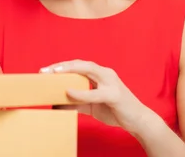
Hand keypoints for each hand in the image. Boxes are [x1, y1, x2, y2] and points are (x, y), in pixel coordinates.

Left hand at [40, 60, 156, 135]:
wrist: (139, 121)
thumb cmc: (116, 111)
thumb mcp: (93, 106)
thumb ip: (78, 103)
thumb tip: (57, 105)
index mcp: (101, 74)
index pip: (78, 65)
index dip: (62, 66)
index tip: (46, 70)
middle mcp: (105, 73)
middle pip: (80, 63)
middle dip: (62, 65)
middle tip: (45, 70)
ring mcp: (111, 82)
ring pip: (87, 69)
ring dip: (69, 70)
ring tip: (54, 73)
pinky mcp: (114, 94)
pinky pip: (94, 92)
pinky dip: (80, 92)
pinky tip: (69, 92)